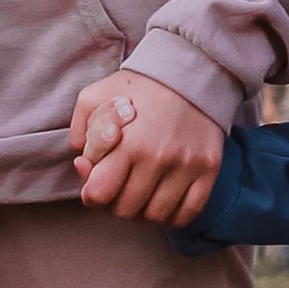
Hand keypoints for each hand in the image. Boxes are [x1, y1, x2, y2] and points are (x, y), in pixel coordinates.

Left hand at [70, 69, 225, 225]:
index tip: (97, 183)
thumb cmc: (137, 89)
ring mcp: (186, 166)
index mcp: (126, 142)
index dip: (92, 194)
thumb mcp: (95, 99)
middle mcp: (157, 158)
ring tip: (141, 192)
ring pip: (155, 216)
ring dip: (143, 211)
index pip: (98, 195)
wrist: (188, 71)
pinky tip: (164, 198)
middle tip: (119, 186)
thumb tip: (83, 165)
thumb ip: (80, 134)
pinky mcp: (208, 169)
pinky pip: (187, 213)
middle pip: (125, 210)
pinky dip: (172, 215)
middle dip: (115, 202)